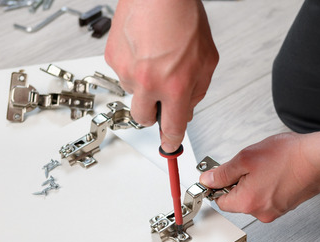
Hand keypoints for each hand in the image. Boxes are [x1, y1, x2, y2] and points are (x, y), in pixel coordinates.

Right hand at [105, 0, 218, 151]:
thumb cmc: (182, 16)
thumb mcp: (207, 59)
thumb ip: (198, 90)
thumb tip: (187, 110)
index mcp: (175, 87)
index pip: (172, 128)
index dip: (171, 140)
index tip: (169, 145)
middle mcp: (148, 83)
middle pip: (144, 118)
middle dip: (153, 112)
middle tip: (161, 96)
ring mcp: (127, 71)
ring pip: (133, 92)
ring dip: (143, 83)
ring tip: (155, 56)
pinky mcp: (112, 58)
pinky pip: (122, 72)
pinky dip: (132, 64)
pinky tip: (144, 47)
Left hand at [199, 133, 319, 222]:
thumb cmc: (289, 157)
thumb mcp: (246, 158)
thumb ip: (223, 172)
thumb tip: (208, 180)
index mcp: (248, 203)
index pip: (220, 201)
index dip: (218, 185)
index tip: (221, 173)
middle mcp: (262, 213)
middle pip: (238, 200)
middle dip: (239, 182)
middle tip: (250, 164)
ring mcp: (276, 211)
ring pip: (254, 197)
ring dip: (255, 182)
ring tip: (268, 165)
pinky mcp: (287, 205)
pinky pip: (269, 196)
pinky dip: (268, 184)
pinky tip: (277, 170)